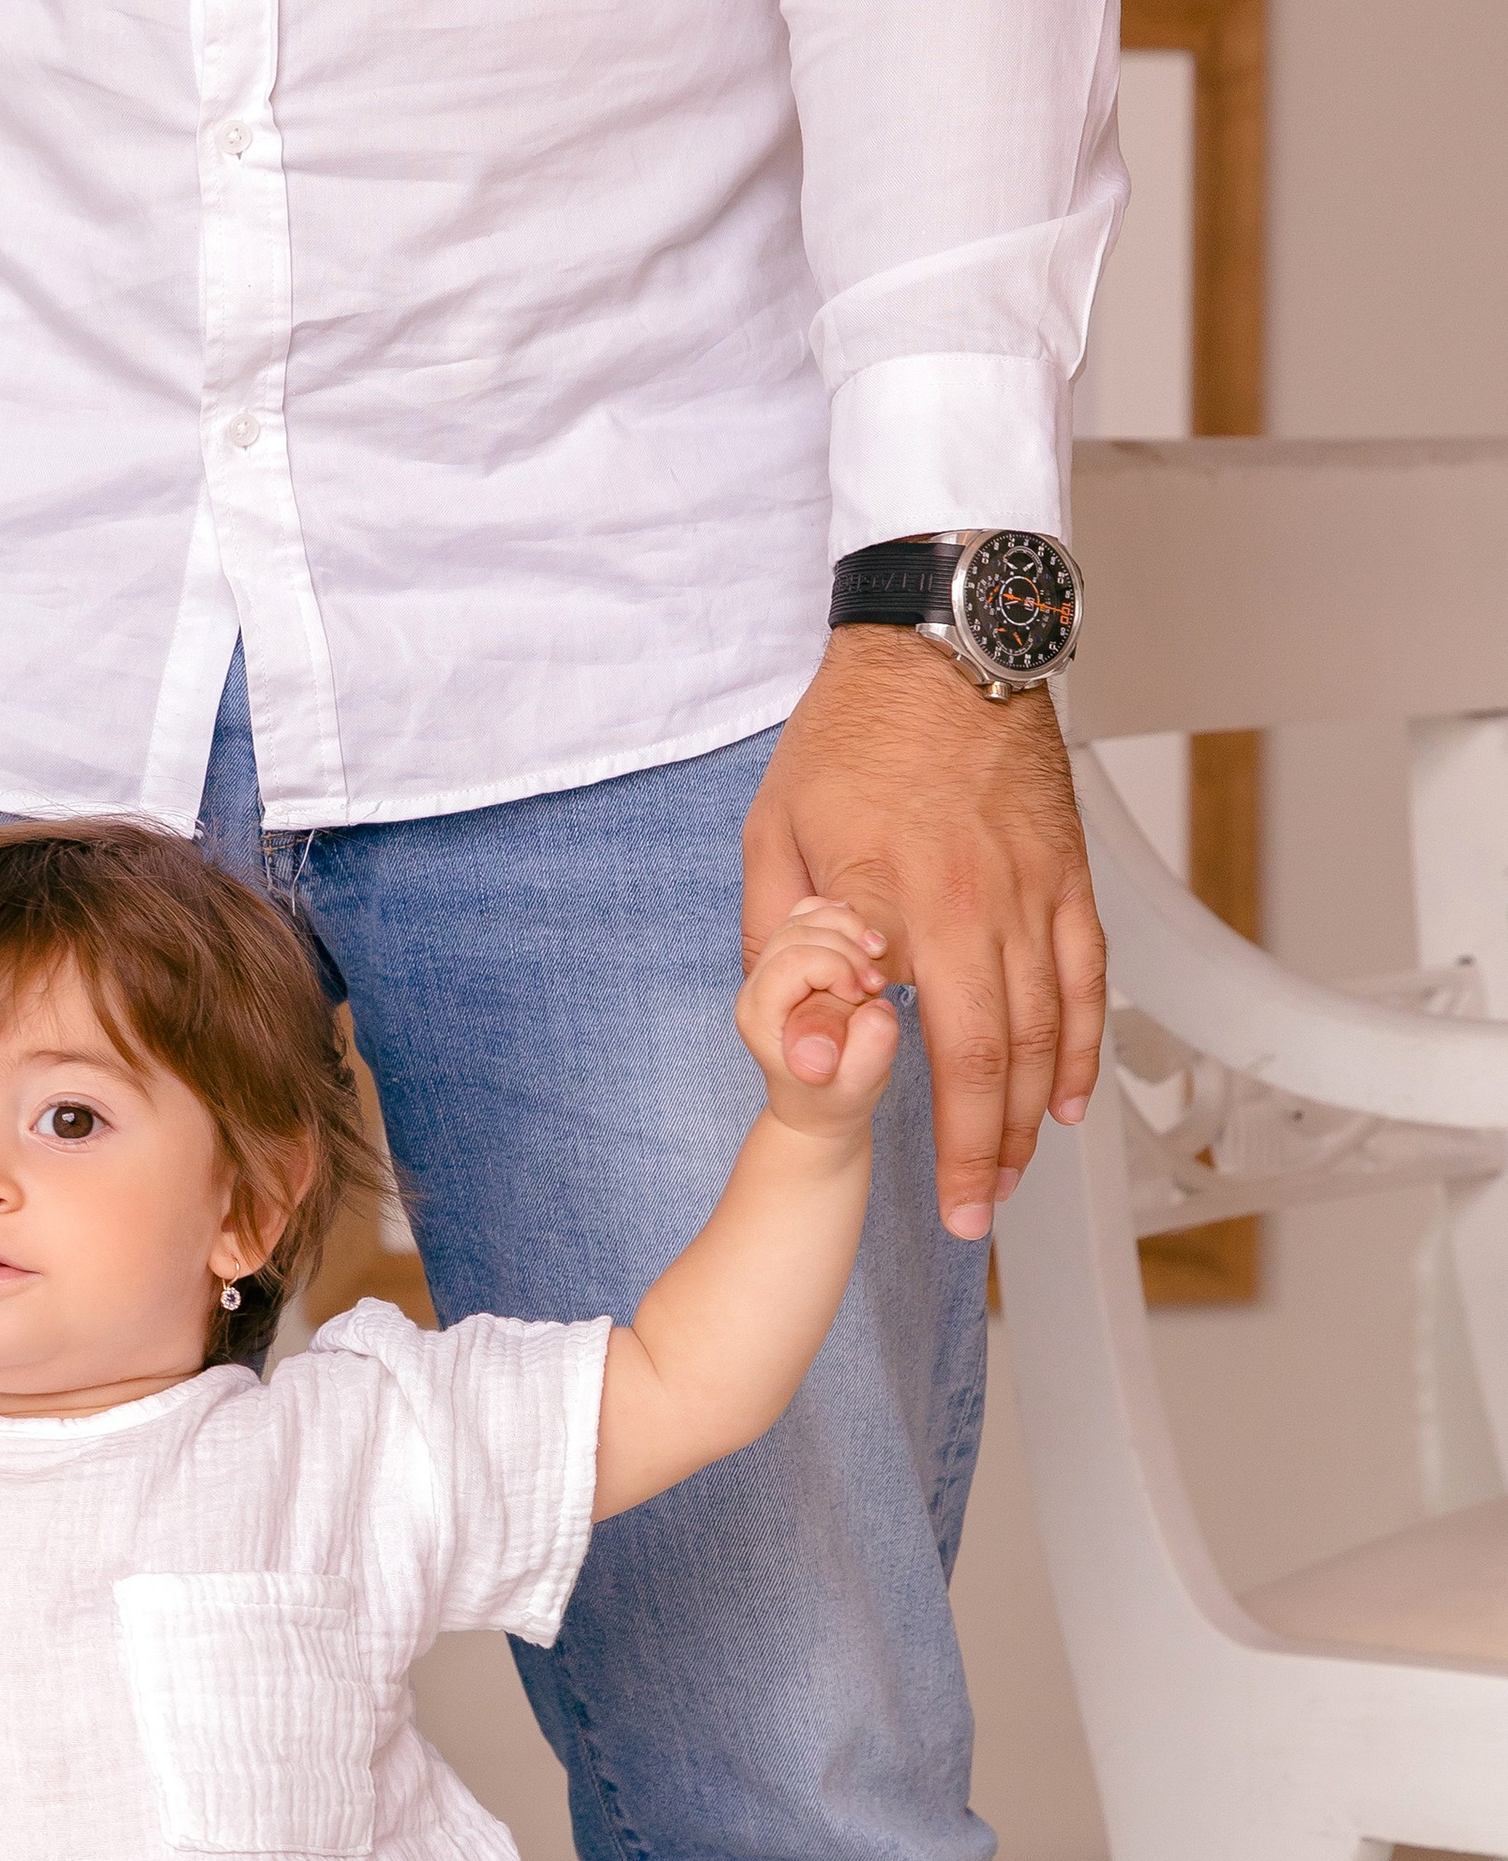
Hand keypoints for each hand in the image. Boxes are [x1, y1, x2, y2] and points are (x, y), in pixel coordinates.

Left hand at [736, 900, 900, 1144]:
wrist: (821, 1101)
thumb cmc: (835, 1096)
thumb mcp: (859, 1087)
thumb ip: (868, 1053)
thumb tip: (874, 1011)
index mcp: (760, 1015)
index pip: (793, 961)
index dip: (837, 967)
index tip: (864, 996)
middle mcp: (757, 987)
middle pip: (798, 932)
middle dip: (847, 949)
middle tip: (877, 985)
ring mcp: (771, 968)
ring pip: (804, 916)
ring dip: (848, 928)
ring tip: (877, 958)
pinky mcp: (791, 957)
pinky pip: (810, 914)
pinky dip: (840, 918)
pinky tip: (865, 938)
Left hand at [744, 628, 1106, 1239]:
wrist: (944, 642)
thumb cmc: (851, 732)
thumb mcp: (773, 830)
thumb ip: (776, 937)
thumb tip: (782, 1023)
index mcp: (886, 897)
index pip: (892, 1028)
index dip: (897, 1112)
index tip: (885, 1170)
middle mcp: (969, 904)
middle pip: (986, 1056)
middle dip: (976, 1152)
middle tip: (965, 1217)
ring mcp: (1029, 892)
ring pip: (1044, 1031)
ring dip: (1026, 1118)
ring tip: (1006, 1179)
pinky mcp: (1068, 876)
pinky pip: (1086, 979)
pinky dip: (1082, 1048)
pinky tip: (1066, 1102)